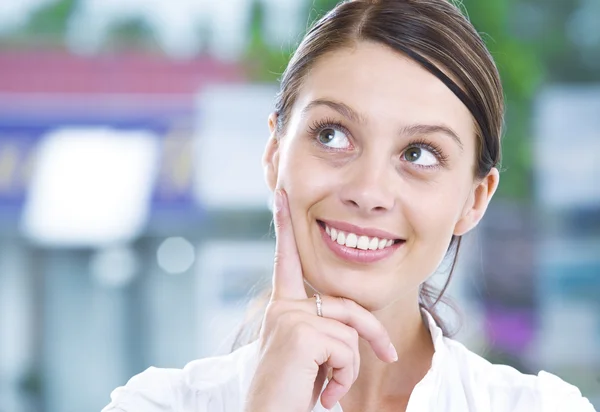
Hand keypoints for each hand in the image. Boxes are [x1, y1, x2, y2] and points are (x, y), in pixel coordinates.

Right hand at [244, 189, 397, 411]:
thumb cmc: (292, 393)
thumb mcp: (313, 356)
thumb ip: (327, 331)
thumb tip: (356, 332)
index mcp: (283, 308)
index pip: (287, 261)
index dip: (284, 227)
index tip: (280, 196)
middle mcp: (282, 306)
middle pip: (349, 307)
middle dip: (373, 336)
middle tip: (390, 357)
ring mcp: (289, 316)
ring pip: (351, 332)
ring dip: (350, 368)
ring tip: (328, 389)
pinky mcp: (299, 332)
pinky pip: (347, 347)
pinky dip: (343, 377)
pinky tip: (324, 393)